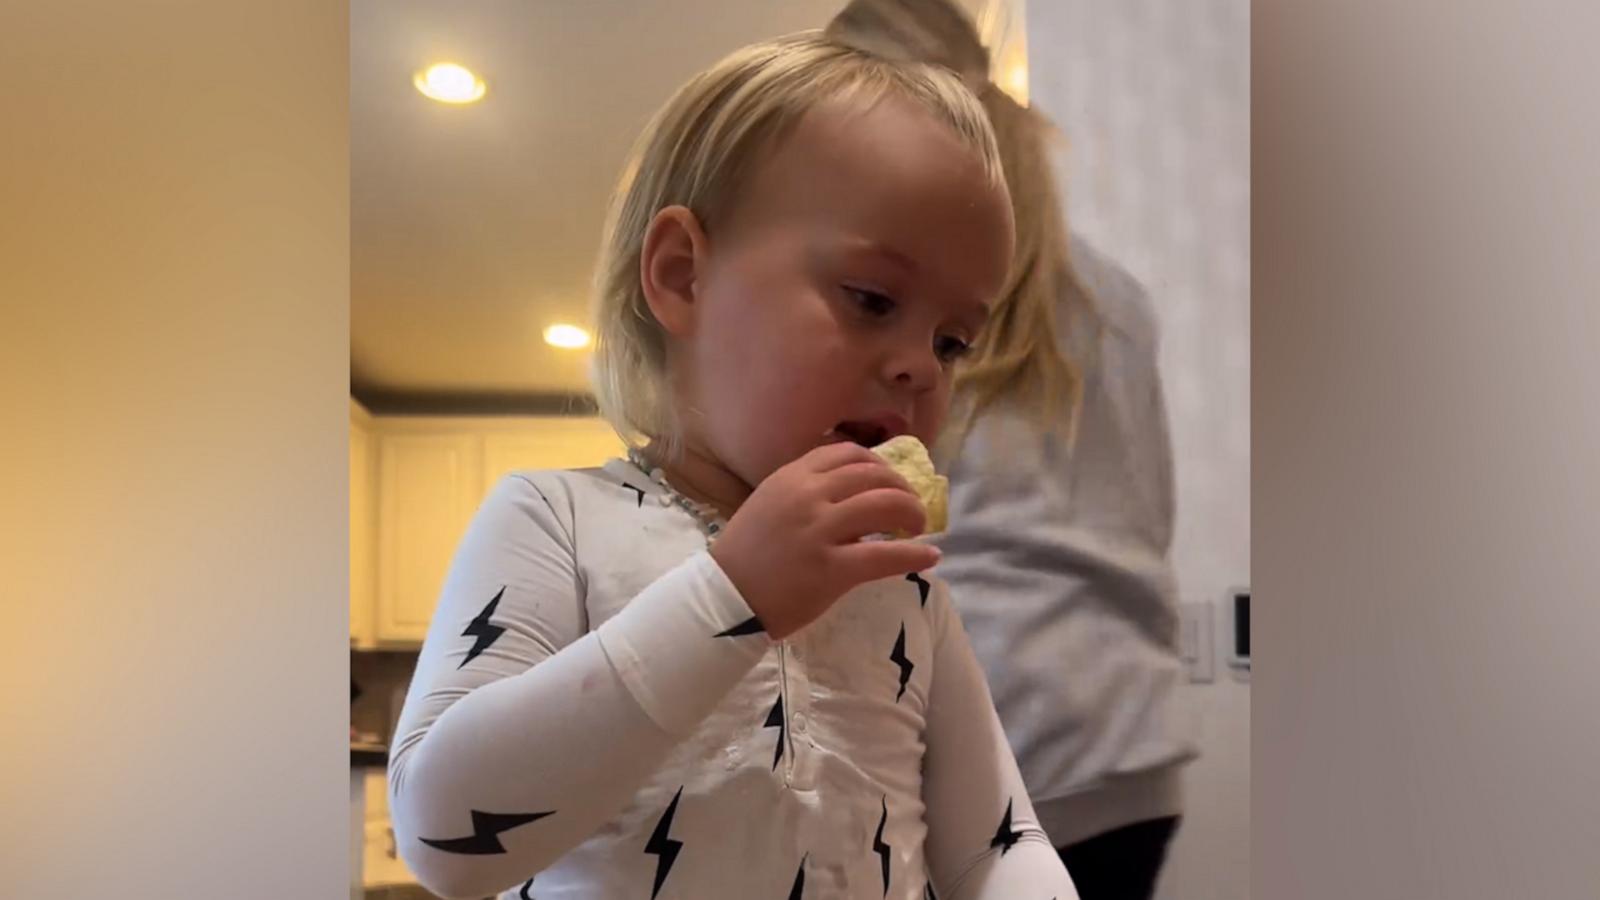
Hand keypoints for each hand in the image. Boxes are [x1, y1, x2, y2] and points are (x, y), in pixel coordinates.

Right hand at [710, 442, 938, 639]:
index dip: (879, 465)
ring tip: (918, 528)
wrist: (725, 598)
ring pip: (885, 506)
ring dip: (912, 514)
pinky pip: (885, 556)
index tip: (890, 481)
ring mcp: (820, 532)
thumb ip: (806, 491)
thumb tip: (855, 492)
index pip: (849, 454)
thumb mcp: (770, 504)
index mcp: (792, 477)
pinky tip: (929, 558)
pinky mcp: (831, 570)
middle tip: (911, 508)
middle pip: (874, 476)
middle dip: (902, 489)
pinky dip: (915, 554)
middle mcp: (808, 496)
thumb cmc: (747, 555)